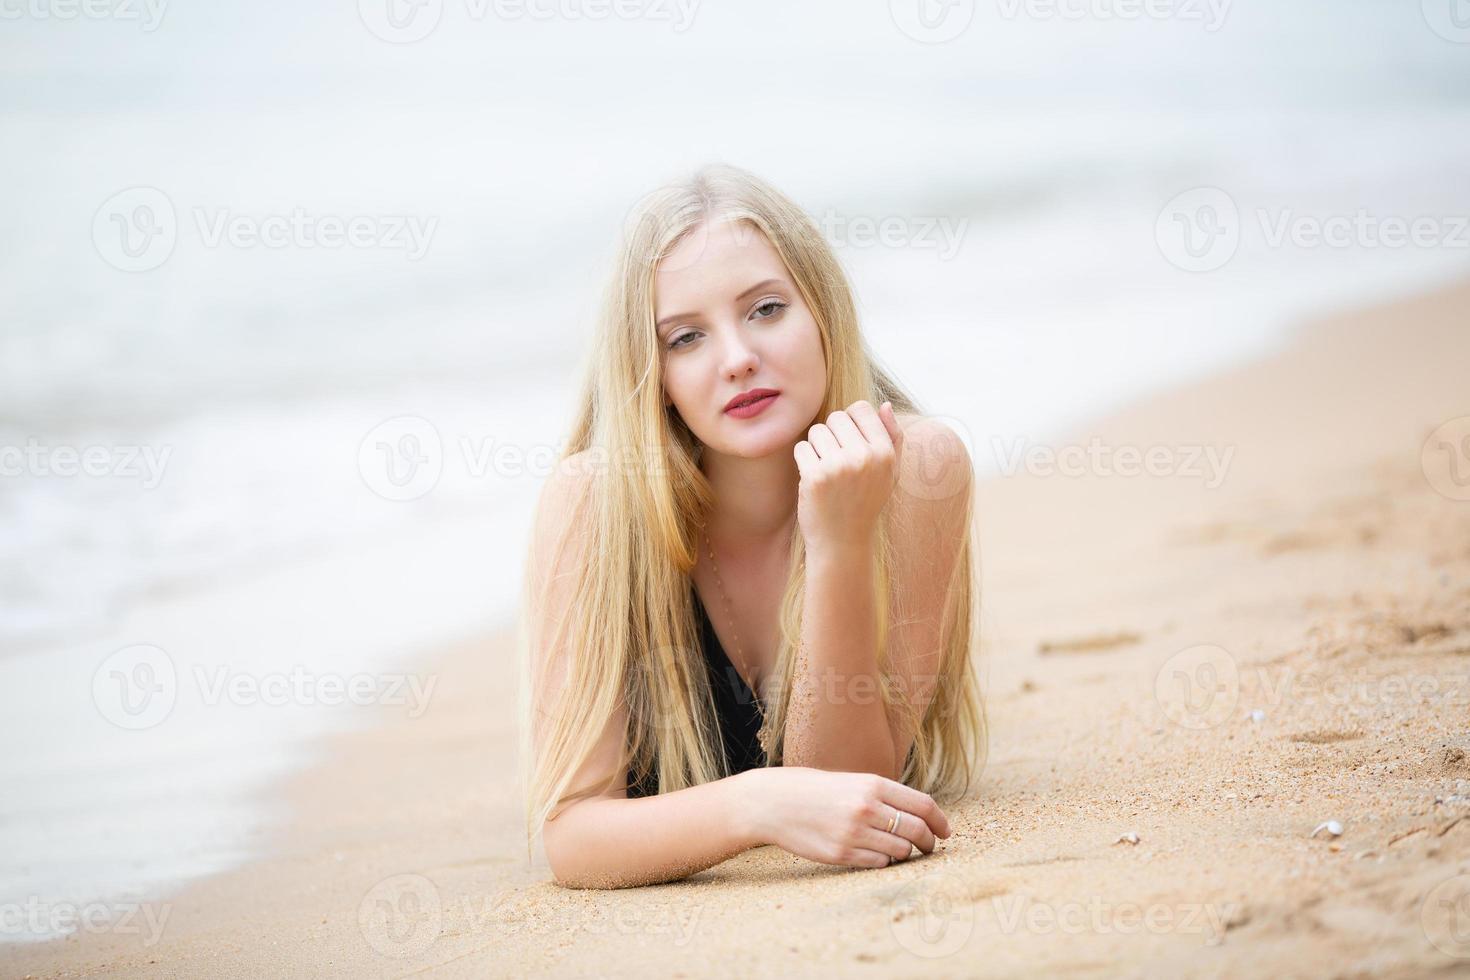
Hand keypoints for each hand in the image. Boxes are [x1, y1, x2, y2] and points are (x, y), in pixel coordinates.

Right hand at [739, 766, 951, 867]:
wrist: (775, 802)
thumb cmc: (817, 790)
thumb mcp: (853, 781)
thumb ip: (884, 796)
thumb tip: (922, 816)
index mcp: (872, 784)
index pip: (923, 805)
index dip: (940, 821)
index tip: (945, 831)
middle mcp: (866, 807)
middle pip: (917, 831)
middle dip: (929, 842)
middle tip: (929, 846)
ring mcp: (854, 833)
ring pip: (901, 851)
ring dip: (905, 853)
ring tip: (897, 849)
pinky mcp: (841, 854)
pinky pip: (879, 864)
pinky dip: (883, 861)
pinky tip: (874, 854)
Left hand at [793, 400, 903, 555]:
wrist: (842, 543)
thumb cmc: (865, 503)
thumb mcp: (889, 473)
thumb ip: (893, 438)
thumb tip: (885, 405)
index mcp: (885, 453)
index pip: (861, 408)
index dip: (851, 422)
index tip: (849, 443)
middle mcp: (865, 457)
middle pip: (836, 417)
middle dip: (832, 435)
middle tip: (837, 461)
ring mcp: (839, 467)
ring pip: (817, 431)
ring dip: (817, 447)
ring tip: (827, 471)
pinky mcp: (815, 477)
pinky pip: (802, 448)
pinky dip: (803, 461)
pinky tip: (814, 480)